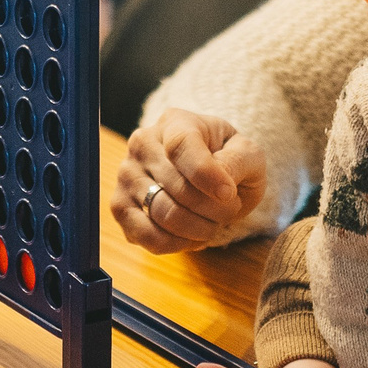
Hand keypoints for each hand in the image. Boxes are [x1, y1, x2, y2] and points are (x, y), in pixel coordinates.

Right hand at [111, 110, 266, 253]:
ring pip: (163, 215)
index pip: (181, 146)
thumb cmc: (228, 161)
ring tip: (213, 223)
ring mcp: (127, 176)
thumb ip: (238, 161)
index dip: (206, 175)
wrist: (207, 176)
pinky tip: (192, 236)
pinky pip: (148, 237)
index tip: (229, 194)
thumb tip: (221, 185)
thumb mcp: (247, 154)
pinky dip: (178, 244)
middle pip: (178, 188)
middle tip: (230, 210)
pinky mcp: (120, 207)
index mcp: (175, 122)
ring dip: (199, 229)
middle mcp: (142, 144)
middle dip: (215, 209)